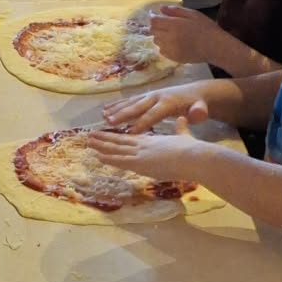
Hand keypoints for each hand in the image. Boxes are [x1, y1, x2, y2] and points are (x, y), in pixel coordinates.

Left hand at [86, 121, 203, 183]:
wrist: (193, 156)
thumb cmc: (191, 149)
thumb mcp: (184, 136)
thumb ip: (181, 128)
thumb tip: (183, 118)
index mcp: (153, 141)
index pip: (131, 138)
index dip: (118, 137)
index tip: (108, 134)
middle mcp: (144, 145)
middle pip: (120, 142)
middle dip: (104, 139)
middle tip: (90, 135)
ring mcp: (141, 153)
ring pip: (117, 149)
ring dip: (101, 146)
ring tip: (88, 142)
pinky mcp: (141, 162)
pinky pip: (120, 160)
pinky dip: (108, 158)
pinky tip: (98, 156)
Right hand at [102, 81, 213, 132]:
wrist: (195, 92)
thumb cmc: (196, 105)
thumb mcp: (200, 109)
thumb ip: (199, 112)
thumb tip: (198, 114)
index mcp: (168, 103)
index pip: (153, 115)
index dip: (142, 124)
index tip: (131, 133)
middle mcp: (156, 97)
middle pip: (137, 107)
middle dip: (123, 114)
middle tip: (109, 122)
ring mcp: (149, 95)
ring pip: (130, 102)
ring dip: (116, 109)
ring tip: (103, 117)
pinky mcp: (145, 95)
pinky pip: (129, 100)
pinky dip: (117, 104)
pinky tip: (106, 110)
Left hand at [150, 4, 222, 66]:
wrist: (215, 47)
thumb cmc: (206, 28)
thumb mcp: (193, 14)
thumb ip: (175, 11)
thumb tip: (161, 9)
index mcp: (174, 25)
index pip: (154, 21)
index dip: (152, 16)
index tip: (155, 14)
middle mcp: (169, 38)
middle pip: (153, 31)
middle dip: (156, 26)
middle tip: (164, 24)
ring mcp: (170, 49)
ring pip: (156, 41)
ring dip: (159, 36)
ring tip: (170, 33)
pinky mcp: (173, 58)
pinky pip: (162, 51)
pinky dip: (164, 46)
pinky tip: (173, 43)